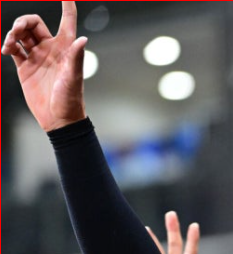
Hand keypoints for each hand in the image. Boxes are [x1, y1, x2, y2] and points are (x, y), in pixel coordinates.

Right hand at [2, 2, 86, 130]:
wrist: (58, 120)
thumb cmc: (70, 100)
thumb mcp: (73, 79)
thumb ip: (76, 58)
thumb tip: (82, 39)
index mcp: (66, 48)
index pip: (67, 19)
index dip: (67, 5)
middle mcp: (51, 49)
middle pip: (34, 23)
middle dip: (23, 21)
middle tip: (17, 31)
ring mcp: (37, 57)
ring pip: (22, 33)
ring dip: (13, 32)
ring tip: (9, 44)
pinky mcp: (25, 67)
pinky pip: (14, 48)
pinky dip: (8, 45)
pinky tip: (6, 50)